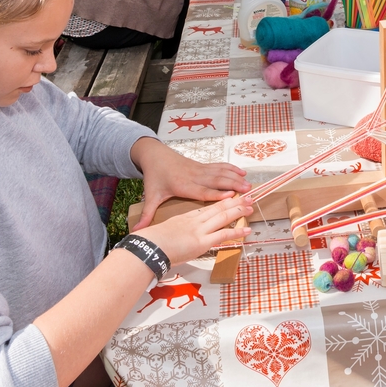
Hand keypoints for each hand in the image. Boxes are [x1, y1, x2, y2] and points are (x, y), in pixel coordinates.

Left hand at [132, 139, 250, 229]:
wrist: (154, 155)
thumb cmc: (154, 176)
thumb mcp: (151, 196)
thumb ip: (147, 214)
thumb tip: (136, 231)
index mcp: (183, 186)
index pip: (202, 191)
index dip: (216, 194)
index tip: (230, 196)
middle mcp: (193, 177)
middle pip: (216, 181)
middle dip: (232, 185)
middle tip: (248, 191)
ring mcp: (199, 169)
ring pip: (220, 173)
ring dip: (235, 177)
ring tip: (249, 183)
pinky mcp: (202, 165)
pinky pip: (219, 166)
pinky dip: (231, 168)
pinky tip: (242, 172)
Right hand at [132, 196, 252, 267]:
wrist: (148, 246)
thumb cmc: (151, 241)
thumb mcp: (163, 232)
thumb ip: (172, 233)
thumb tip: (173, 238)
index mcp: (186, 217)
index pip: (208, 208)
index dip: (221, 202)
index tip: (232, 198)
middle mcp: (195, 220)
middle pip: (218, 207)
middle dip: (235, 202)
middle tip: (249, 197)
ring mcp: (199, 230)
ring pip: (223, 217)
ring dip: (239, 212)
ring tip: (251, 207)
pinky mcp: (202, 241)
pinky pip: (223, 235)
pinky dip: (236, 232)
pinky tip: (246, 230)